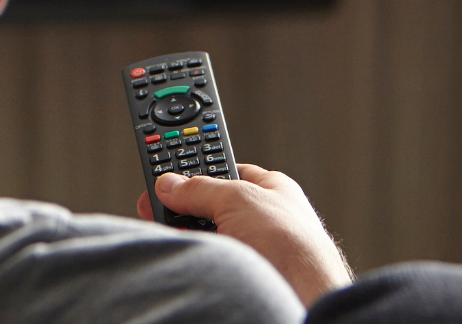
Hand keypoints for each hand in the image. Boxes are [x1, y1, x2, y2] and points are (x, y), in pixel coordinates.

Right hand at [136, 164, 350, 305]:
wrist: (304, 293)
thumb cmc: (292, 243)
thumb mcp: (238, 198)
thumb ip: (200, 188)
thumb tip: (170, 185)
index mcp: (270, 189)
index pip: (226, 170)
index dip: (198, 168)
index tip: (168, 170)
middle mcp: (261, 217)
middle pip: (210, 204)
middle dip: (185, 205)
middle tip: (158, 204)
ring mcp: (252, 246)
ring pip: (207, 233)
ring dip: (188, 231)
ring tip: (171, 229)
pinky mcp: (244, 270)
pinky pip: (208, 257)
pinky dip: (194, 253)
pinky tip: (187, 251)